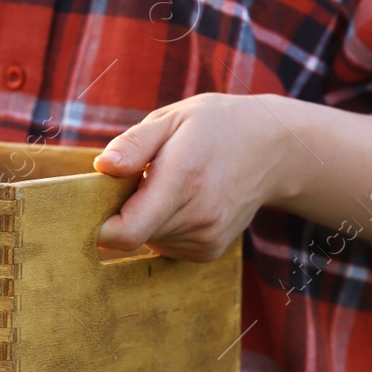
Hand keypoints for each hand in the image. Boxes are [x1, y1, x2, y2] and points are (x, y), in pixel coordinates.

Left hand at [92, 94, 292, 261]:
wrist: (273, 149)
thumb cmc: (214, 126)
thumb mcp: (172, 119)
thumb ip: (134, 145)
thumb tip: (101, 167)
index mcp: (182, 179)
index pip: (127, 232)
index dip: (101, 226)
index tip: (97, 204)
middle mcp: (197, 216)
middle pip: (132, 235)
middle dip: (124, 211)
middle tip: (143, 178)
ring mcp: (207, 238)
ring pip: (148, 241)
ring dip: (146, 218)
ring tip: (170, 185)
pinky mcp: (210, 251)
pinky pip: (167, 246)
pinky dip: (164, 227)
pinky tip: (185, 201)